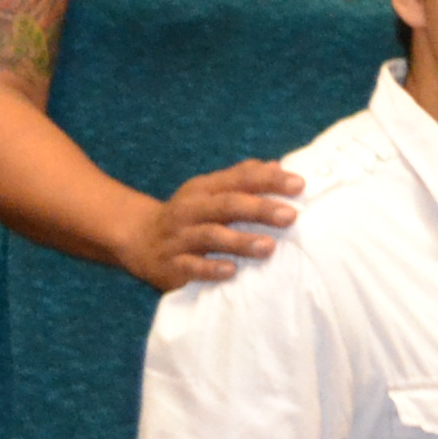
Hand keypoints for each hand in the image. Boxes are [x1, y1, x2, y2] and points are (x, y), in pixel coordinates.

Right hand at [123, 159, 303, 287]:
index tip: (300, 185)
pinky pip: (191, 267)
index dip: (270, 181)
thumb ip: (243, 178)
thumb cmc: (190, 214)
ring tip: (269, 247)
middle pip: (228, 205)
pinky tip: (232, 271)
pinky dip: (211, 269)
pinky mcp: (170, 264)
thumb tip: (278, 166)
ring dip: (241, 242)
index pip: (240, 179)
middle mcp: (191, 209)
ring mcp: (179, 237)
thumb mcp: (211, 191)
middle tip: (291, 216)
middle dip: (260, 209)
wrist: (137, 238)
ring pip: (211, 236)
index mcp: (205, 188)